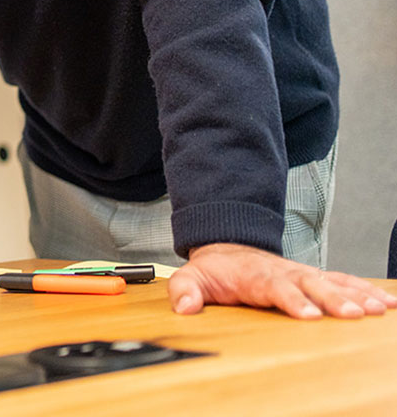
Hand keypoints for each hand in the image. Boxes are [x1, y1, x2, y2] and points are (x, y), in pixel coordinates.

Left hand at [167, 242, 396, 318]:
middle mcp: (284, 272)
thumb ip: (185, 290)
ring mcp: (301, 274)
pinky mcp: (314, 277)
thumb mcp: (191, 277)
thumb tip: (184, 308)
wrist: (228, 247)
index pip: (275, 287)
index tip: (308, 314)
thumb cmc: (215, 269)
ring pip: (332, 282)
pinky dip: (365, 290)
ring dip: (356, 295)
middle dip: (333, 299)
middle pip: (311, 285)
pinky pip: (343, 282)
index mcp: (255, 275)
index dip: (292, 300)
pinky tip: (386, 302)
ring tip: (379, 308)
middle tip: (354, 314)